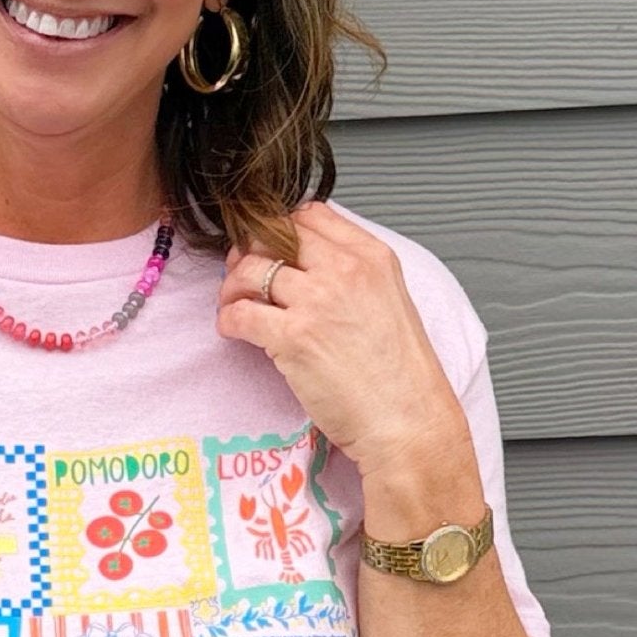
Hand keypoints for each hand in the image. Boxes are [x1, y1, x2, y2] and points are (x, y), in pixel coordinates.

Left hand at [216, 201, 472, 482]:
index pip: (310, 214)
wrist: (408, 422)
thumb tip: (307, 265)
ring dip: (232, 286)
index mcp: (372, 257)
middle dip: (249, 250)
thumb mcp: (389, 302)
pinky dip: (228, 320)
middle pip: (273, 233)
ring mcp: (317, 302)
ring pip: (249, 268)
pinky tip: (234, 331)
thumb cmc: (400, 375)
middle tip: (242, 273)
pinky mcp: (292, 338)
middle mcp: (344, 270)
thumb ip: (354, 274)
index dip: (279, 228)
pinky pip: (240, 313)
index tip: (269, 248)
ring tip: (234, 305)